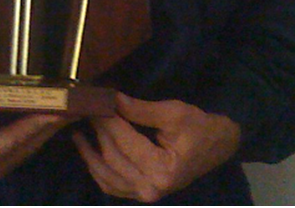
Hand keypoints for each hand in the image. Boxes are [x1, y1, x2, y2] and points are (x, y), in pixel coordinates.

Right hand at [0, 106, 65, 182]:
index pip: (16, 138)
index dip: (39, 122)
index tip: (59, 109)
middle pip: (29, 143)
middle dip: (53, 124)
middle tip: (77, 104)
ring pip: (30, 145)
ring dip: (50, 127)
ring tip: (72, 107)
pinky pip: (24, 142)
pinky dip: (39, 128)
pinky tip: (51, 113)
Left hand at [73, 94, 240, 202]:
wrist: (217, 146)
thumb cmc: (198, 127)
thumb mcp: (173, 113)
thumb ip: (139, 109)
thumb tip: (111, 99)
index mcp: (163, 170)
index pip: (125, 141)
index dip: (107, 118)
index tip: (94, 100)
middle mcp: (152, 189)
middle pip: (113, 157)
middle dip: (98, 131)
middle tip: (85, 110)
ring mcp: (146, 195)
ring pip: (107, 176)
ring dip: (90, 154)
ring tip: (77, 132)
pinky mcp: (142, 193)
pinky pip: (113, 185)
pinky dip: (98, 170)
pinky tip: (88, 153)